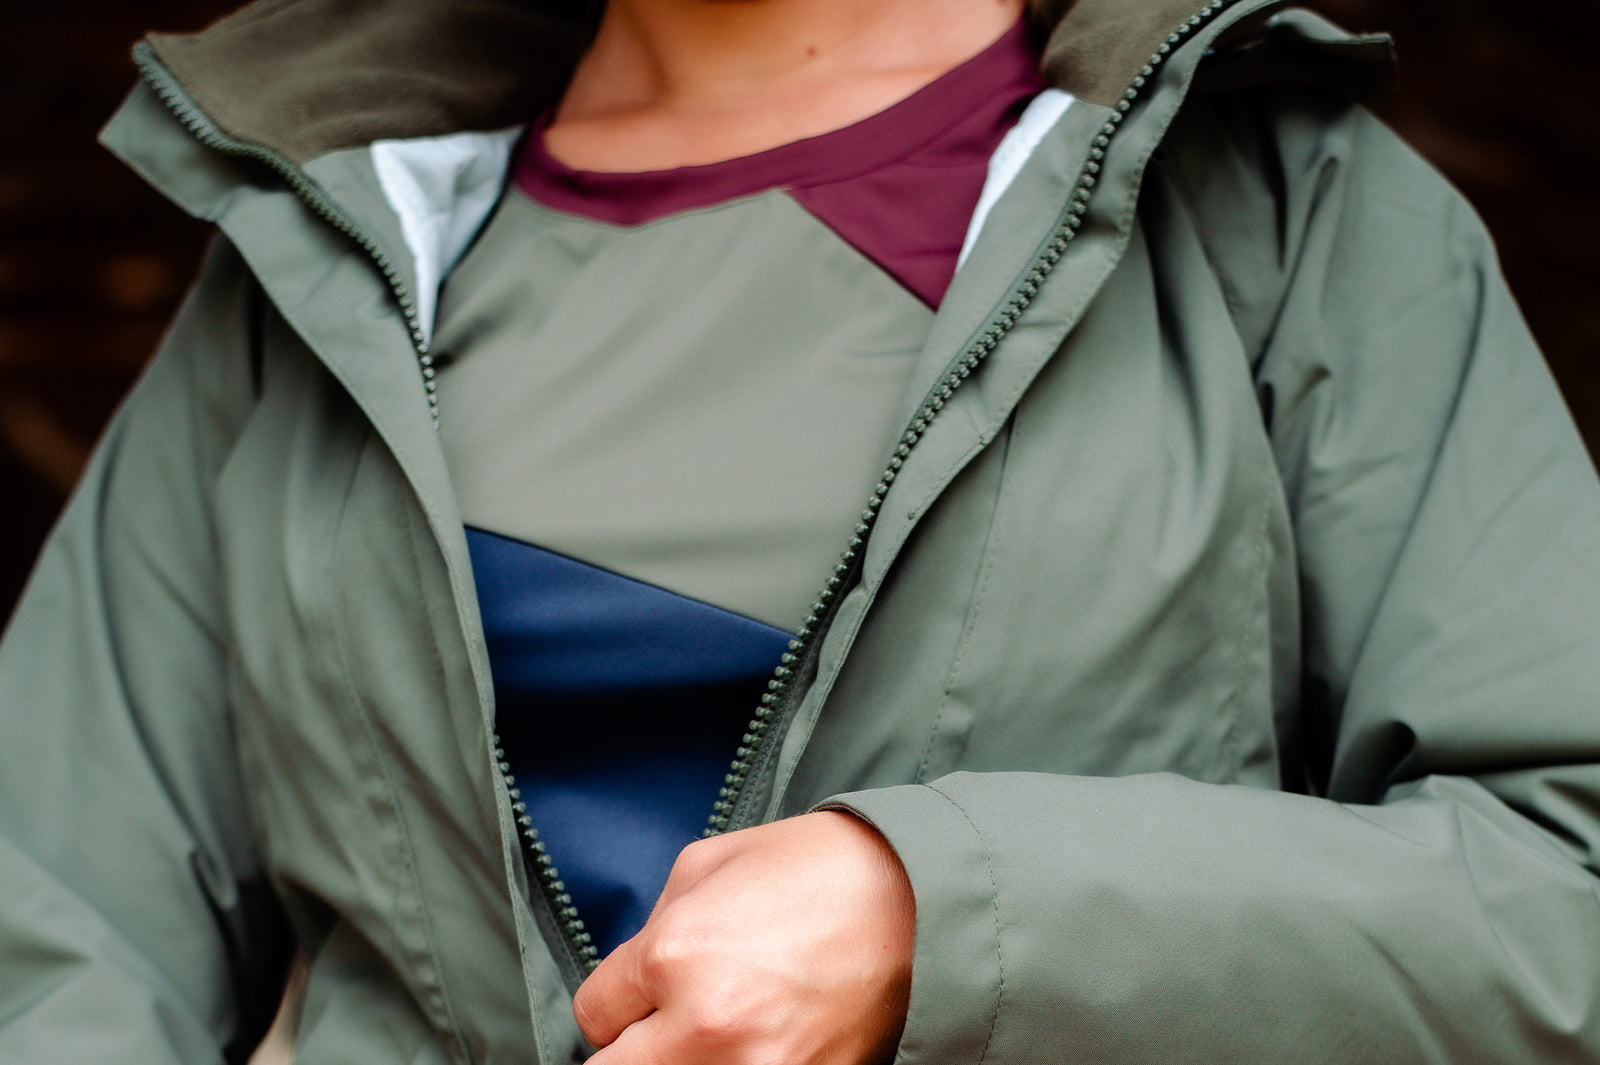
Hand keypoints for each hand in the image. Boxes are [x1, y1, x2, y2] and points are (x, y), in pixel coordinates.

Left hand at [572, 811, 914, 1064]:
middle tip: (670, 1022)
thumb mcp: (708, 865)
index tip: (648, 991)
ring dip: (684, 1062)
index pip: (595, 1014)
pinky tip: (761, 1043)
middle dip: (637, 1047)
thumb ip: (653, 926)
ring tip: (721, 1032)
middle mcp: (706, 1028)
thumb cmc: (818, 870)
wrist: (921, 899)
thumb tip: (630, 979)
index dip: (621, 1000)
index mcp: (673, 955)